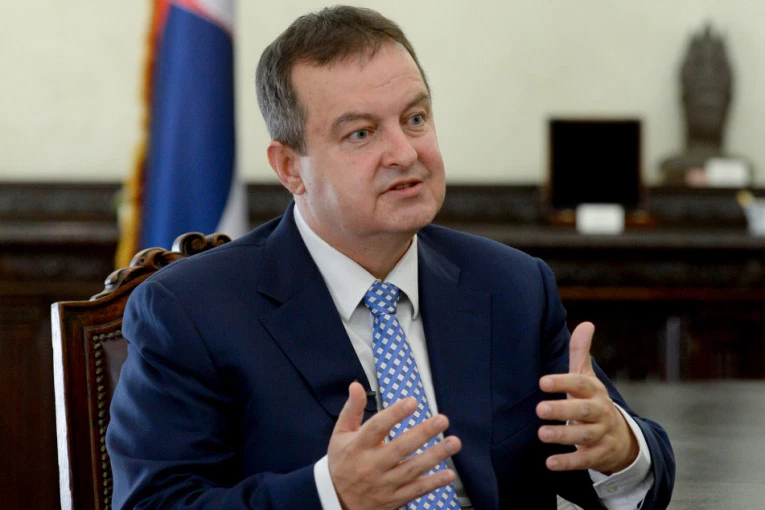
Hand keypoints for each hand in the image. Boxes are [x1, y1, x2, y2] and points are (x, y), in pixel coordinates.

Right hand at [327, 382, 460, 509]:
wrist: (337, 502)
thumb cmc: (341, 462)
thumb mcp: (340, 434)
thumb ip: (352, 409)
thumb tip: (356, 386)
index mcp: (358, 446)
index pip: (377, 427)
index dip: (395, 414)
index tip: (412, 402)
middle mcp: (372, 465)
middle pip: (400, 448)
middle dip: (423, 433)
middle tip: (442, 420)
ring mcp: (384, 483)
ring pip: (412, 469)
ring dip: (435, 456)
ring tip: (454, 442)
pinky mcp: (394, 498)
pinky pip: (416, 490)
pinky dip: (433, 483)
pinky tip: (449, 474)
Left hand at [536, 322, 638, 473]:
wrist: (622, 437)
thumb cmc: (593, 402)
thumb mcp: (587, 378)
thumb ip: (581, 353)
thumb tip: (586, 323)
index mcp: (593, 391)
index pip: (580, 384)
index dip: (563, 382)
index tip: (542, 382)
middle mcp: (599, 412)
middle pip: (583, 411)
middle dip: (562, 410)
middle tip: (539, 410)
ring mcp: (601, 435)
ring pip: (584, 436)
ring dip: (563, 436)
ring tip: (542, 434)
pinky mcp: (599, 456)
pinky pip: (585, 461)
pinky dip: (568, 462)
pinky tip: (550, 463)